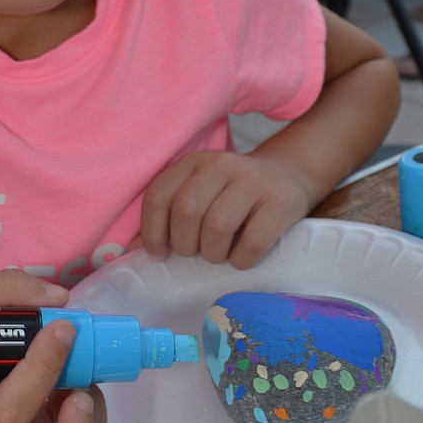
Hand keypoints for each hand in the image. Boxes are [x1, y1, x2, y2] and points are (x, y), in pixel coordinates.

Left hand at [133, 150, 310, 269]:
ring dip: (213, 254)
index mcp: (194, 162)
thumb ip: (168, 217)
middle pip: (187, 210)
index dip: (152, 231)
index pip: (159, 195)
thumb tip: (133, 253)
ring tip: (219, 254)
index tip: (159, 253)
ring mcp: (253, 181)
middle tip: (195, 253)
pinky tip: (241, 258)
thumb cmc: (233, 195)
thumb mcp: (200, 193)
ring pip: (218, 225)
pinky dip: (241, 260)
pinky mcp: (280, 202)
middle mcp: (221, 165)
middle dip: (185, 244)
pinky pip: (252, 241)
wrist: (288, 175)